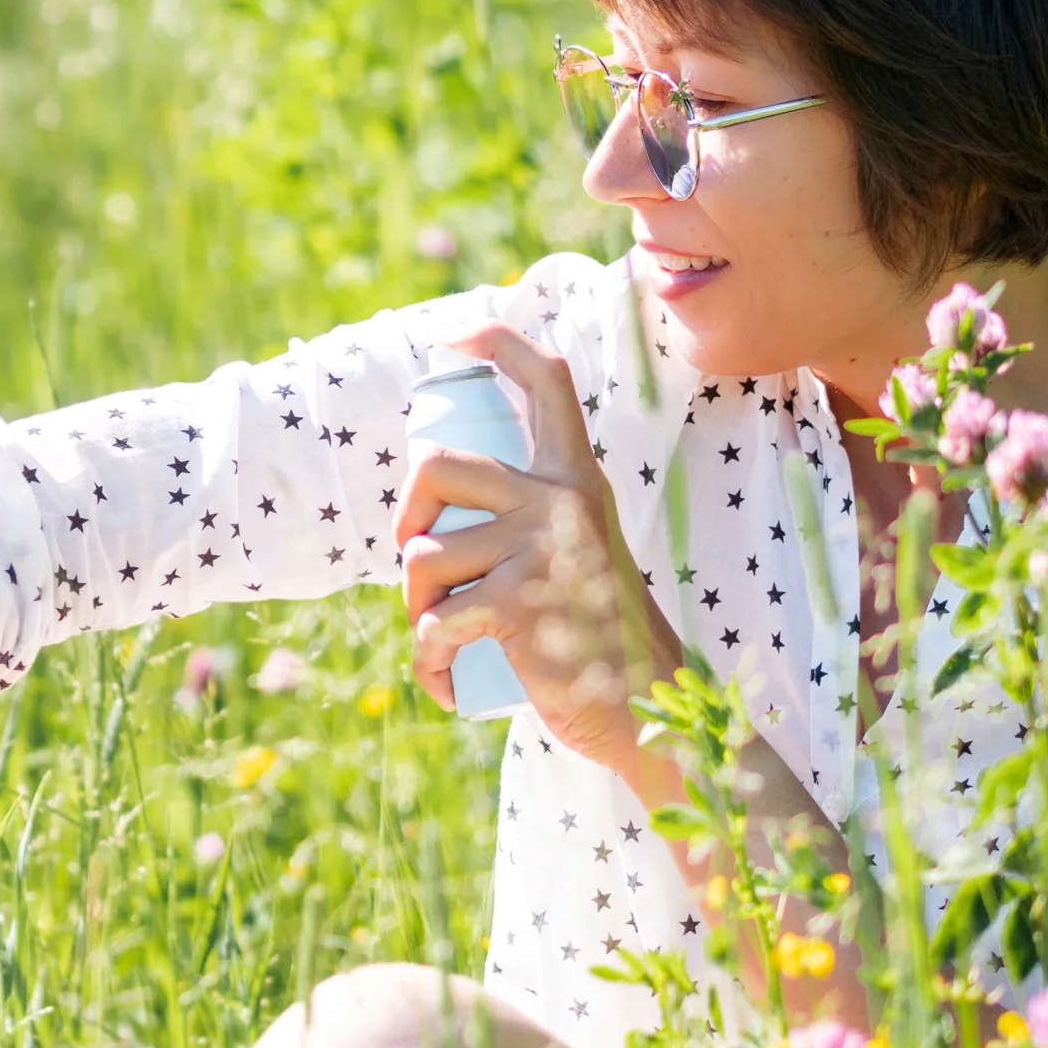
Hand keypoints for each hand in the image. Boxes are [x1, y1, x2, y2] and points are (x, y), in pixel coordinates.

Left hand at [392, 321, 681, 773]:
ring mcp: (541, 547)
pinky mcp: (518, 600)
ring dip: (417, 610)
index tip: (452, 340)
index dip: (496, 344)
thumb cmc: (595, 636)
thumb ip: (534, 521)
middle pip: (435, 466)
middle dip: (404, 518)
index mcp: (577, 479)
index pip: (547, 382)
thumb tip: (432, 511)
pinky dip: (428, 663)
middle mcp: (562, 499)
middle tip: (415, 565)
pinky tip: (447, 687)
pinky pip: (433, 623)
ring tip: (445, 641)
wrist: (643, 707)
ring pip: (423, 556)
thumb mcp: (579, 553)